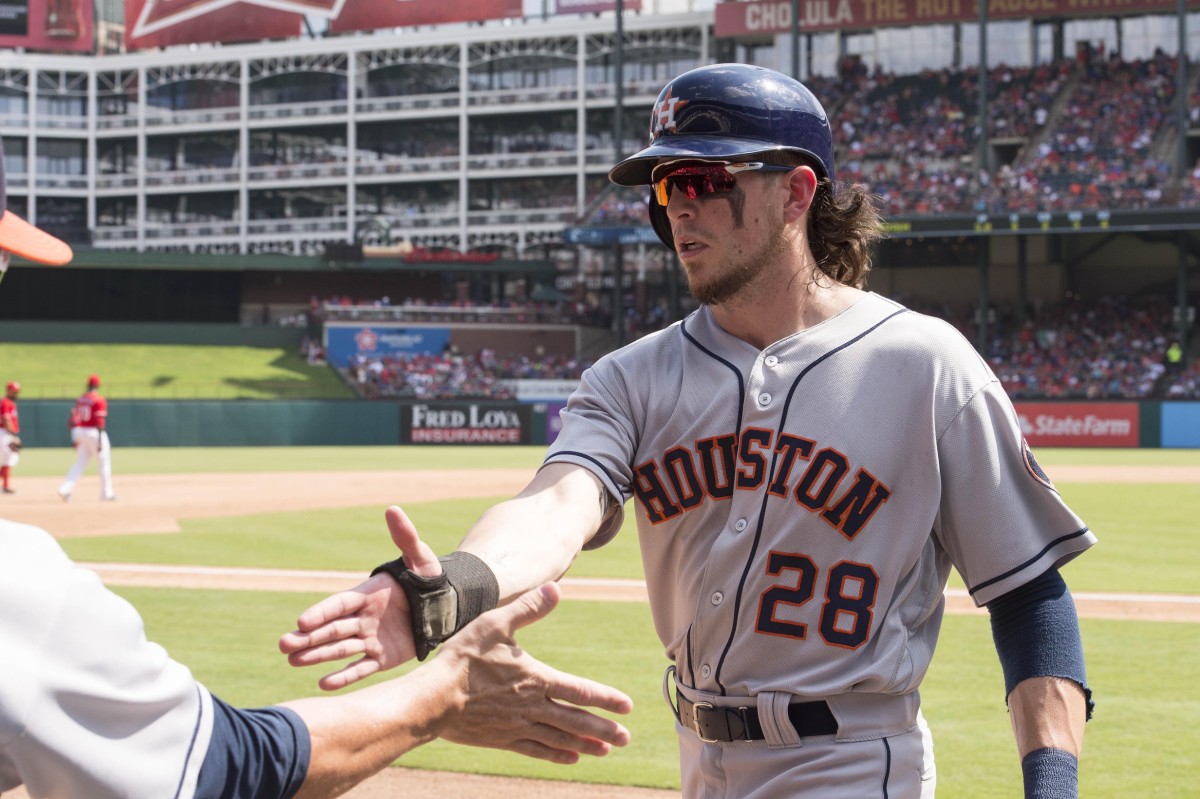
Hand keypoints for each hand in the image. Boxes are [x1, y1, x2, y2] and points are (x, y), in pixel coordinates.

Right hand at [279, 505, 442, 689]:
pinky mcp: (381, 658)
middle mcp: (362, 618)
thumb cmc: (428, 579)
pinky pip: (361, 669)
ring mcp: (370, 639)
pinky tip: (324, 684)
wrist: (442, 606)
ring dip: (317, 656)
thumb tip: (393, 509)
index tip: (302, 621)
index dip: (321, 613)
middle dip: (308, 637)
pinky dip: (344, 677)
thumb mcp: (419, 557)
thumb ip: (405, 537)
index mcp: (366, 594)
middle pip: (331, 629)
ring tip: (292, 662)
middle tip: (283, 645)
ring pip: (339, 649)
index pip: (338, 605)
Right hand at [435, 582, 632, 762]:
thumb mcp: (495, 625)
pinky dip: (556, 754)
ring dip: (585, 744)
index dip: (605, 699)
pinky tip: (570, 757)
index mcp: (535, 678)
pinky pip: (536, 749)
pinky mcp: (502, 739)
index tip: (627, 707)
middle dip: (603, 729)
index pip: (580, 690)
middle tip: (625, 738)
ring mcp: (518, 726)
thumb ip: (528, 609)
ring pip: (560, 738)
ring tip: (605, 751)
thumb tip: (556, 589)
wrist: (433, 699)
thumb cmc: (463, 659)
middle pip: (576, 720)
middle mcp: (532, 706)